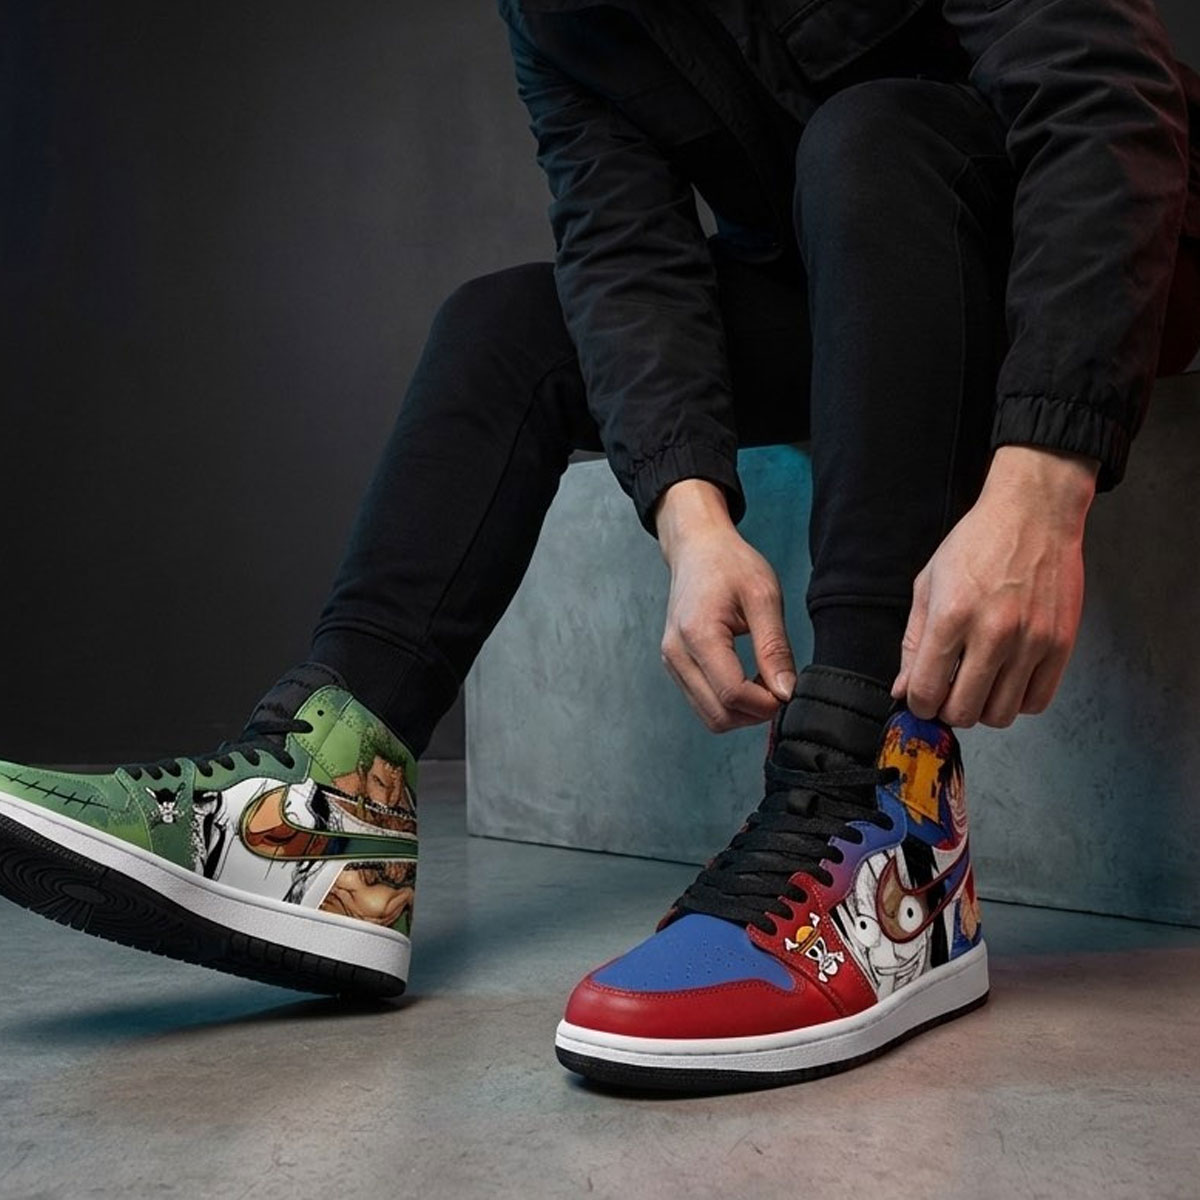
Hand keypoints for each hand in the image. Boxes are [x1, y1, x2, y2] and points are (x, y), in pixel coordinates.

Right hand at [655, 480, 796, 731]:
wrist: (697, 549)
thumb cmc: (730, 565)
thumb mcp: (764, 597)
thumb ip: (775, 647)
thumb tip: (786, 692)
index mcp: (697, 634)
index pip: (732, 694)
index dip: (766, 703)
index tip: (788, 689)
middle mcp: (677, 653)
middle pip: (718, 715)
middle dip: (755, 712)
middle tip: (780, 686)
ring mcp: (672, 662)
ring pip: (710, 716)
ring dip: (742, 711)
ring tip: (764, 680)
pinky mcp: (675, 666)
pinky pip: (703, 703)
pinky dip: (729, 703)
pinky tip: (747, 678)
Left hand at [891, 446, 1098, 726]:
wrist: (1034, 513)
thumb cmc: (976, 544)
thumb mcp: (929, 585)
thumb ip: (913, 642)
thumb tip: (902, 689)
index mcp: (952, 617)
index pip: (926, 692)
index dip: (918, 704)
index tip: (921, 697)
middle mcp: (994, 633)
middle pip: (964, 711)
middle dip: (948, 710)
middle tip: (949, 692)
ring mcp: (1032, 641)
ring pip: (1001, 714)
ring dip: (984, 708)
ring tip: (979, 684)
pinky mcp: (1062, 644)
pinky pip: (1037, 701)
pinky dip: (1018, 701)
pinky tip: (1008, 680)